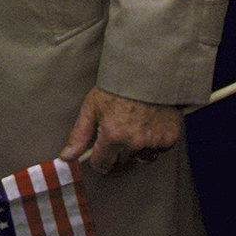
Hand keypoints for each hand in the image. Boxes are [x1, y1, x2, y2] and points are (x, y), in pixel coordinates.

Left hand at [59, 87, 182, 176]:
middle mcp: (134, 142)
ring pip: (141, 156)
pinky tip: (150, 123)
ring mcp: (153, 141)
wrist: (149, 70)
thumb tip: (66, 157)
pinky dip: (154, 139)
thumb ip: (79, 134)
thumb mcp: (92, 106)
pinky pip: (159, 148)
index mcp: (113, 136)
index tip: (100, 154)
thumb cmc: (118, 86)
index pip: (102, 164)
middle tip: (119, 131)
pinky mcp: (169, 137)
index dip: (98, 160)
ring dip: (137, 148)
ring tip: (136, 125)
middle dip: (118, 152)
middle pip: (122, 161)